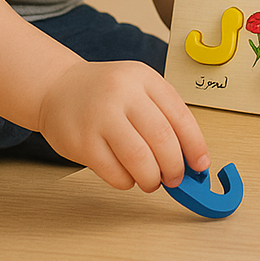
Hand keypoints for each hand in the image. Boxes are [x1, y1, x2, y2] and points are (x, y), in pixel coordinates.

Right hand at [36, 60, 209, 191]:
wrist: (58, 87)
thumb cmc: (105, 92)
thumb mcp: (139, 87)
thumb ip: (164, 115)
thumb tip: (191, 156)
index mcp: (144, 78)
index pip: (180, 115)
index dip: (195, 145)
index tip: (201, 164)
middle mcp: (123, 94)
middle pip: (162, 139)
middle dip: (175, 167)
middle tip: (176, 177)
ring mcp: (101, 118)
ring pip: (140, 160)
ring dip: (152, 179)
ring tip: (152, 180)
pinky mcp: (82, 143)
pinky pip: (115, 173)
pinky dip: (128, 182)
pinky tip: (127, 175)